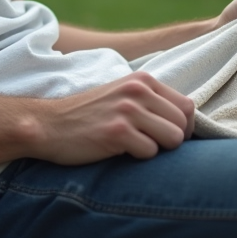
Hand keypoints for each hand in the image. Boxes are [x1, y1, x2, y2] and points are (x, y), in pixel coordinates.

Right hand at [29, 72, 194, 164]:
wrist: (48, 124)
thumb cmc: (88, 115)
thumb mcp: (121, 95)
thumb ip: (151, 101)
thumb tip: (188, 122)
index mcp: (142, 79)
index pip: (187, 105)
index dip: (183, 126)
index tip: (165, 136)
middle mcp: (137, 90)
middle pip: (184, 123)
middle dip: (172, 140)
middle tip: (149, 144)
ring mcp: (128, 110)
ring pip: (173, 138)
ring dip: (158, 149)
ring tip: (135, 146)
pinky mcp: (117, 132)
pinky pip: (151, 152)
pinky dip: (139, 157)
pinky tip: (119, 151)